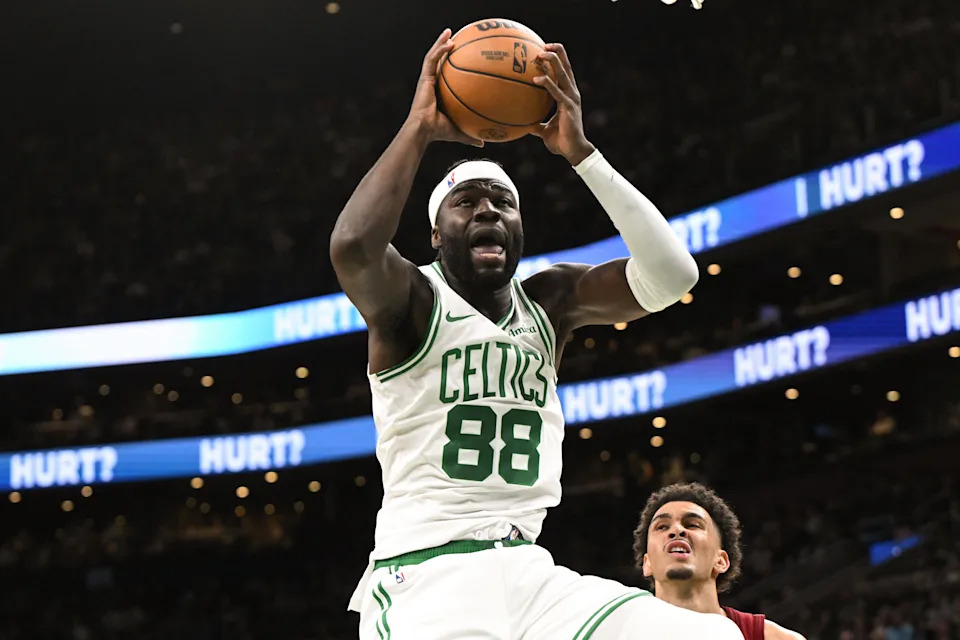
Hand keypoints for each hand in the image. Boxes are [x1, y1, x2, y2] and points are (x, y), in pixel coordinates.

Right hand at [406, 29, 483, 147]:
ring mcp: (426, 79)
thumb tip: (483, 143)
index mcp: (438, 91)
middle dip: (444, 47)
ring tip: (449, 32)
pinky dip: (440, 50)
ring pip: (433, 56)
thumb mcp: (459, 131)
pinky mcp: (424, 78)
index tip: (460, 55)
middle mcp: (431, 83)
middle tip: (455, 37)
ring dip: (440, 43)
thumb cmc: (438, 132)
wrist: (423, 130)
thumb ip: (470, 135)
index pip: (444, 74)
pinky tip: (450, 43)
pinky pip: (432, 60)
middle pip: (438, 61)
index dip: (450, 64)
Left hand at [531, 44, 595, 165]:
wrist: (572, 152)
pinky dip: (547, 84)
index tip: (542, 51)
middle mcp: (571, 94)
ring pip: (563, 75)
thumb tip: (524, 124)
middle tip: (544, 44)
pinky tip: (536, 79)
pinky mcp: (569, 107)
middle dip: (556, 53)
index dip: (554, 62)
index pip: (561, 74)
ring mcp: (571, 99)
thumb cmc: (560, 141)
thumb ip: (535, 124)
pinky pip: (556, 92)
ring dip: (553, 62)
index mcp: (566, 96)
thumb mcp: (544, 130)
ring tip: (541, 52)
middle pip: (565, 68)